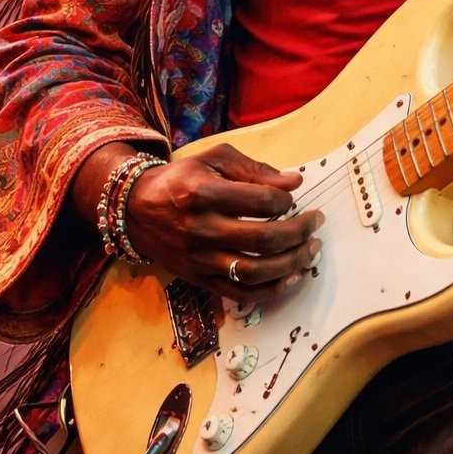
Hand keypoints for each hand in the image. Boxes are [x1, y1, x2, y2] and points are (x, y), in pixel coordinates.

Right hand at [123, 141, 323, 302]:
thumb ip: (255, 169)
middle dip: (300, 231)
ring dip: (292, 263)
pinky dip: (272, 290)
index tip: (292, 197)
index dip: (285, 200)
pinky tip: (293, 277)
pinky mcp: (199, 280)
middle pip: (263, 239)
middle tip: (316, 222)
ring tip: (312, 249)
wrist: (136, 209)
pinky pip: (241, 294)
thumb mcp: (213, 159)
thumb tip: (294, 183)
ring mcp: (199, 259)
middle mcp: (200, 229)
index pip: (259, 200)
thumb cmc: (181, 179)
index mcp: (202, 193)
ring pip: (255, 272)